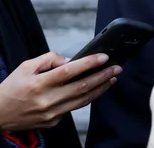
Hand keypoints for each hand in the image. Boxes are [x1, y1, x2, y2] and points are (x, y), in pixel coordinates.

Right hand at [0, 52, 118, 131]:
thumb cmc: (11, 88)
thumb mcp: (25, 67)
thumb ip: (49, 60)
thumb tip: (71, 60)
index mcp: (39, 84)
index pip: (70, 71)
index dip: (89, 63)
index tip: (104, 57)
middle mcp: (47, 100)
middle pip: (82, 87)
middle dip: (103, 76)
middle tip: (117, 68)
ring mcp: (51, 113)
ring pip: (83, 100)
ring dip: (100, 88)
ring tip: (112, 78)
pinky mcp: (53, 122)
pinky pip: (74, 108)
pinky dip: (86, 98)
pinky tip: (95, 90)